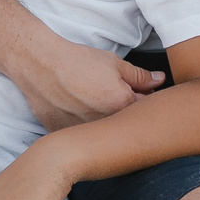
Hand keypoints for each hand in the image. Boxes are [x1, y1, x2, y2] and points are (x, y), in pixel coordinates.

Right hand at [19, 39, 162, 131]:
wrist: (40, 64)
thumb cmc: (76, 61)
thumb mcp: (114, 63)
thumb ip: (140, 76)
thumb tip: (159, 81)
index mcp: (124, 106)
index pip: (147, 110)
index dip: (144, 100)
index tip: (138, 94)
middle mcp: (106, 125)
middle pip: (125, 125)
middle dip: (126, 115)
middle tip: (111, 98)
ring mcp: (85, 134)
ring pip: (103, 133)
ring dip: (104, 123)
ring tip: (91, 103)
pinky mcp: (66, 136)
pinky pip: (80, 137)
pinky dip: (82, 128)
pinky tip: (75, 112)